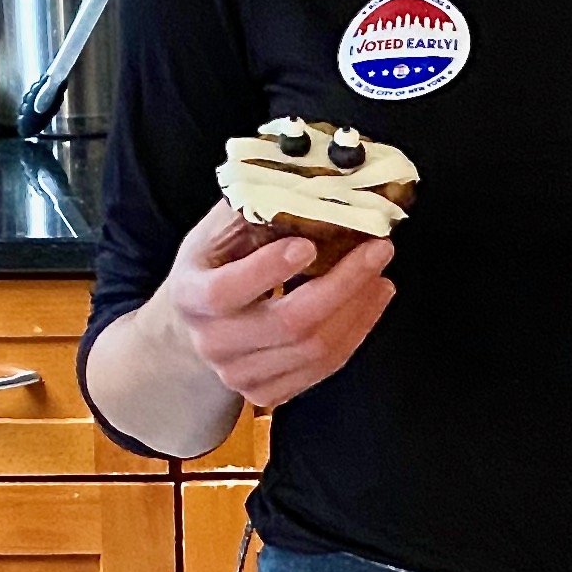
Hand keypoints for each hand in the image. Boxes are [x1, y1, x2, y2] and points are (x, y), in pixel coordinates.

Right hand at [160, 197, 394, 411]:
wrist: (190, 330)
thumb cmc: (210, 269)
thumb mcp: (214, 234)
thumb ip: (251, 209)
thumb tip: (304, 178)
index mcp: (191, 296)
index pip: (226, 291)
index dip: (268, 270)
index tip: (308, 243)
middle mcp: (213, 343)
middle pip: (288, 324)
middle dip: (343, 284)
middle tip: (378, 249)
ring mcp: (239, 374)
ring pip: (314, 350)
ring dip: (358, 308)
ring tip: (381, 273)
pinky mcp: (266, 393)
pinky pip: (323, 369)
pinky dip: (355, 332)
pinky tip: (370, 300)